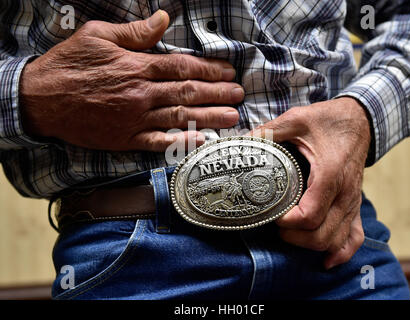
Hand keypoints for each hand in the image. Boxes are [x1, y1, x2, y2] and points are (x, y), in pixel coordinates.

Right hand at [20, 10, 243, 150]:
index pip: (182, 67)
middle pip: (188, 93)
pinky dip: (182, 142)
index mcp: (137, 67)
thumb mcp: (97, 36)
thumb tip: (163, 19)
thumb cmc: (69, 65)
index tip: (227, 71)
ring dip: (209, 117)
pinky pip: (160, 142)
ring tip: (232, 118)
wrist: (41, 100)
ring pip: (180, 117)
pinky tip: (203, 142)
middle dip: (217, 93)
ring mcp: (135, 119)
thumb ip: (134, 32)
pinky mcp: (126, 138)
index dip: (208, 69)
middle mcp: (142, 94)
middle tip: (238, 95)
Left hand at [250, 97, 370, 268]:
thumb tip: (240, 142)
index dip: (287, 222)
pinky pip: (354, 237)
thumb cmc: (328, 120)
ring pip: (336, 241)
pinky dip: (342, 253)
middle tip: (275, 226)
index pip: (309, 215)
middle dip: (295, 238)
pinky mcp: (355, 205)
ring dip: (311, 246)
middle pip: (321, 235)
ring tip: (290, 236)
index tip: (271, 215)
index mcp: (330, 174)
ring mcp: (353, 202)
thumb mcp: (297, 119)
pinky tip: (327, 261)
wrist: (359, 119)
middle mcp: (345, 193)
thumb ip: (269, 131)